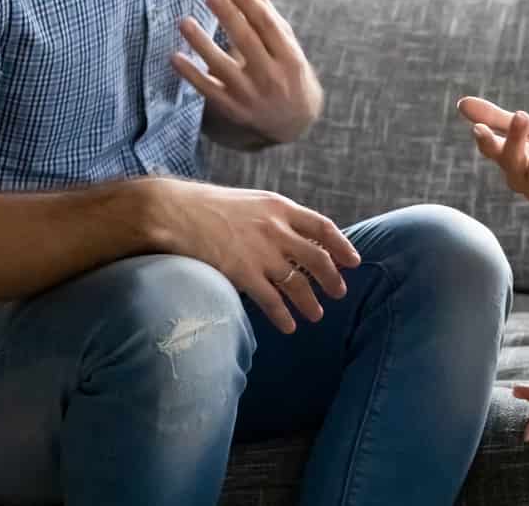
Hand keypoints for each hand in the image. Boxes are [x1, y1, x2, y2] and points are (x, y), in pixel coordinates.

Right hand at [143, 178, 359, 333]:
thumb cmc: (206, 205)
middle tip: (339, 292)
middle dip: (332, 278)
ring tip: (316, 315)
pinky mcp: (243, 273)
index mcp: (278, 207)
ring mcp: (261, 252)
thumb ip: (272, 217)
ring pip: (298, 284)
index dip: (342, 246)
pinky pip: (272, 301)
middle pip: (316, 259)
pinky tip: (289, 326)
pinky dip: (283, 316)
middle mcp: (276, 229)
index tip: (354, 261)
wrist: (174, 211)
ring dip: (310, 302)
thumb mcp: (248, 201)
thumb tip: (290, 235)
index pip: (322, 227)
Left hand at [172, 0, 323, 145]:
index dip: (249, 2)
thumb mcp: (282, 40)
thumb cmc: (286, 69)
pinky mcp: (233, 110)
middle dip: (228, 16)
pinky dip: (191, 74)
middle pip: (247, 41)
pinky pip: (208, 90)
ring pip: (224, 67)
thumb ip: (261, 6)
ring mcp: (252, 96)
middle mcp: (272, 76)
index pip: (267, 24)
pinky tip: (175, 57)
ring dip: (202, 44)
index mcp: (289, 56)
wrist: (293, 122)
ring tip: (184, 21)